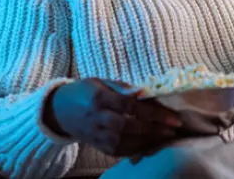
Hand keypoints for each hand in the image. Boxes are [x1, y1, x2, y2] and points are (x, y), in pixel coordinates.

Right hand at [43, 78, 182, 156]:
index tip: (173, 116)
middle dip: (153, 129)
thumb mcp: (101, 81)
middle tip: (174, 129)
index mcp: (99, 98)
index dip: (153, 112)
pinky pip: (119, 151)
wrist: (60, 110)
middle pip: (128, 127)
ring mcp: (96, 135)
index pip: (129, 106)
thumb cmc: (85, 91)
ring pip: (124, 143)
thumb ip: (123, 88)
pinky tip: (151, 144)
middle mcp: (97, 118)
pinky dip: (137, 149)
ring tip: (166, 137)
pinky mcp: (97, 146)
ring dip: (148, 141)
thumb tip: (147, 92)